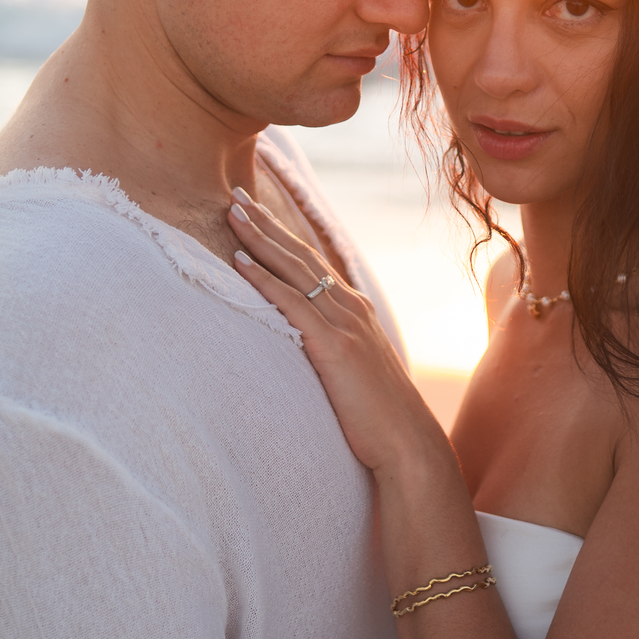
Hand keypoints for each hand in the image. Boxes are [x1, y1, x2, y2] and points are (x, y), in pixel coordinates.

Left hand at [226, 190, 450, 477]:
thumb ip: (335, 350)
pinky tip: (239, 260)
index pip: (312, 264)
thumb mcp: (356, 372)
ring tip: (232, 212)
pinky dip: (263, 279)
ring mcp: (343, 324)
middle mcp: (350, 307)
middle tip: (235, 195)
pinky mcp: (333, 346)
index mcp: (355, 311)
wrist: (407, 443)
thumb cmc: (379, 416)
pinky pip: (290, 303)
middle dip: (266, 223)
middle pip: (300, 256)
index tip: (255, 212)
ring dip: (259, 239)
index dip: (282, 236)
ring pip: (294, 270)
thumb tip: (310, 348)